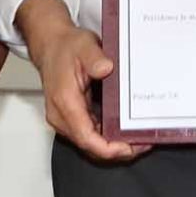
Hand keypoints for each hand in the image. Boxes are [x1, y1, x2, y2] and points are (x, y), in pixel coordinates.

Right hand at [35, 22, 141, 162]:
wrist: (51, 47)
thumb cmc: (65, 48)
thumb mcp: (84, 46)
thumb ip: (94, 58)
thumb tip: (106, 68)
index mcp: (65, 102)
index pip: (86, 137)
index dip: (109, 148)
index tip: (130, 147)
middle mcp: (62, 116)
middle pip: (90, 146)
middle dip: (118, 150)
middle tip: (143, 143)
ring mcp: (65, 119)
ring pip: (91, 144)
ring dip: (114, 145)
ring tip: (138, 138)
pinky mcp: (71, 118)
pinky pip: (90, 135)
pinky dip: (107, 138)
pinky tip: (124, 131)